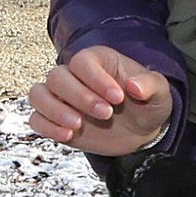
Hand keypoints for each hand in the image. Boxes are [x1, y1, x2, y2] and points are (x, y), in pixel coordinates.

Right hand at [28, 46, 172, 153]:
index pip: (82, 61)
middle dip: (79, 97)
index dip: (96, 79)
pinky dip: (46, 127)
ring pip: (38, 94)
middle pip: (57, 76)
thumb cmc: (148, 104)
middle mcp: (74, 75)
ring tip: (78, 125)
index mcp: (98, 61)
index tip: (117, 98)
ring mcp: (62, 98)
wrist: (141, 131)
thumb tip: (134, 86)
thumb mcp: (159, 93)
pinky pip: (36, 118)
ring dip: (55, 111)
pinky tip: (68, 136)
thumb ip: (151, 85)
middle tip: (106, 114)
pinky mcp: (55, 119)